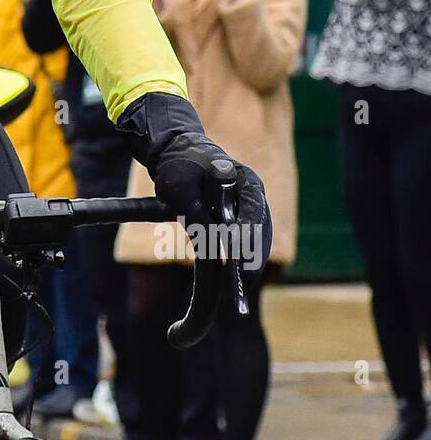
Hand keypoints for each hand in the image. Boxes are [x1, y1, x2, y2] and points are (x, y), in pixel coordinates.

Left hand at [116, 92, 270, 270]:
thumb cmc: (179, 167)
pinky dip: (243, 258)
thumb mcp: (180, 188)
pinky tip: (237, 278)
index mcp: (244, 179)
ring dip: (251, 260)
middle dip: (254, 253)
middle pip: (261, 227)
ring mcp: (249, 207)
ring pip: (258, 238)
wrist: (178, 153)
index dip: (246, 230)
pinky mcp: (239, 220)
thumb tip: (212, 244)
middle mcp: (253, 194)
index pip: (252, 208)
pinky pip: (247, 242)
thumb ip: (195, 213)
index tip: (235, 249)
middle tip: (244, 277)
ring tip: (242, 285)